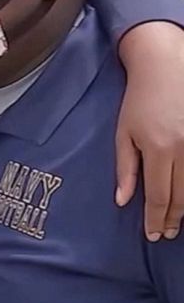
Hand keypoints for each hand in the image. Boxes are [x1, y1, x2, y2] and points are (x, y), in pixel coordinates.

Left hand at [116, 22, 183, 240]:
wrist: (165, 67)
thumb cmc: (139, 99)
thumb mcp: (123, 133)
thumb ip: (125, 169)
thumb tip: (123, 200)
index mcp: (159, 149)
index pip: (158, 196)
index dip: (155, 219)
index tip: (152, 235)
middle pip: (180, 197)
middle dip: (171, 219)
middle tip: (164, 234)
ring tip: (175, 223)